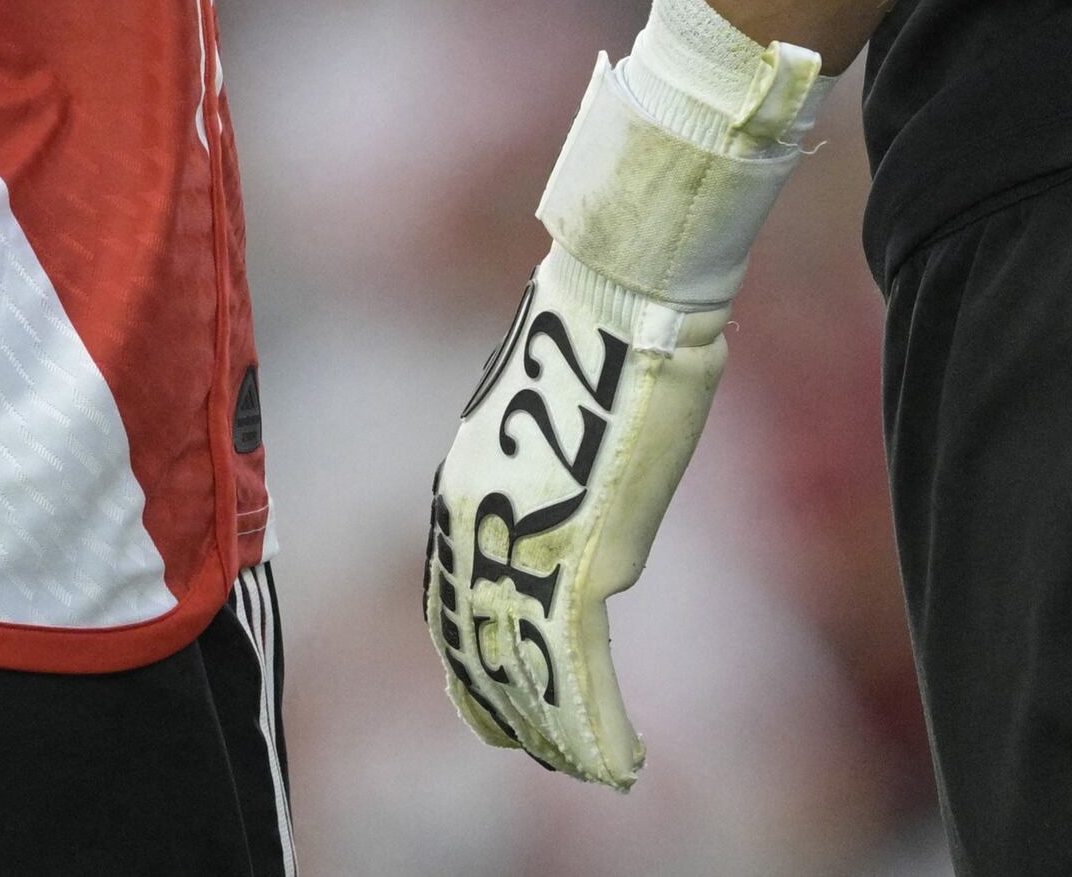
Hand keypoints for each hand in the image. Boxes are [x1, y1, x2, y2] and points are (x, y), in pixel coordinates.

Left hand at [425, 244, 722, 788]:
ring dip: (556, 732)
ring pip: (524, 672)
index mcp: (464, 491)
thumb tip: (591, 548)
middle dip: (507, 712)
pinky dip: (597, 726)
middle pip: (478, 648)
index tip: (489, 708)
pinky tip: (617, 763)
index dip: (469, 665)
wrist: (621, 302)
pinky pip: (578, 671)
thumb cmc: (605, 343)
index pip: (449, 604)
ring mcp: (524, 548)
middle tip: (537, 753)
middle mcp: (476, 527)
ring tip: (585, 769)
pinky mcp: (578, 562)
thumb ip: (556, 492)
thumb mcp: (556, 428)